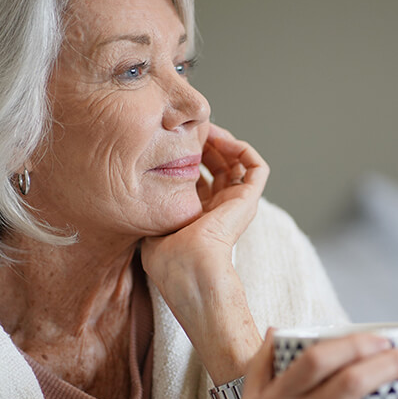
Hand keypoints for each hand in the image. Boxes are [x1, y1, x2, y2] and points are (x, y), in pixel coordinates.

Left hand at [141, 123, 268, 282]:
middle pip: (218, 167)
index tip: (174, 142)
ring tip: (208, 130)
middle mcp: (219, 209)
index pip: (197, 178)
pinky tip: (225, 140)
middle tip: (192, 131)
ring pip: (237, 164)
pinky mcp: (248, 200)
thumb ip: (153, 207)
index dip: (188, 157)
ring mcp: (236, 204)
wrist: (189, 268)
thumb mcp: (153, 226)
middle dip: (205, 145)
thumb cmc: (168, 257)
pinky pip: (257, 168)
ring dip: (225, 143)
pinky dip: (244, 150)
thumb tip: (140, 190)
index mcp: (198, 216)